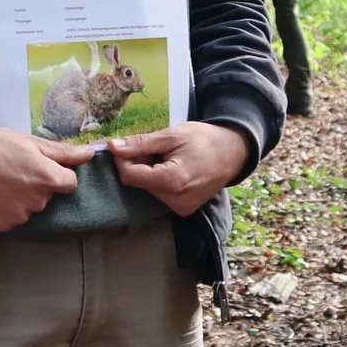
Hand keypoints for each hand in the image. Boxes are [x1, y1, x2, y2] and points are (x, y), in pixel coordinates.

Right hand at [0, 129, 93, 231]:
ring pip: (31, 208)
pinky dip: (7, 209)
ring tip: (3, 183)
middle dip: (38, 186)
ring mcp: (21, 216)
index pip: (70, 183)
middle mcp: (39, 201)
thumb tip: (91, 154)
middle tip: (17, 172)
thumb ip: (64, 152)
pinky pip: (14, 218)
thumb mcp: (32, 143)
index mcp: (49, 179)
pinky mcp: (4, 225)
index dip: (57, 174)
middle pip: (49, 196)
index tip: (40, 167)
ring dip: (22, 198)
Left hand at [110, 122, 250, 216]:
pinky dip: (160, 182)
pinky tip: (173, 169)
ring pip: (148, 191)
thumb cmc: (204, 139)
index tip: (125, 146)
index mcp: (172, 181)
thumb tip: (112, 147)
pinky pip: (160, 196)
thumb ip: (140, 144)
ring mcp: (181, 208)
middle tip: (155, 149)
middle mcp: (176, 201)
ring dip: (149, 174)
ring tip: (167, 158)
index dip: (122, 160)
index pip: (130, 176)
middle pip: (139, 184)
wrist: (233, 152)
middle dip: (139, 165)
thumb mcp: (171, 135)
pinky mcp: (184, 210)